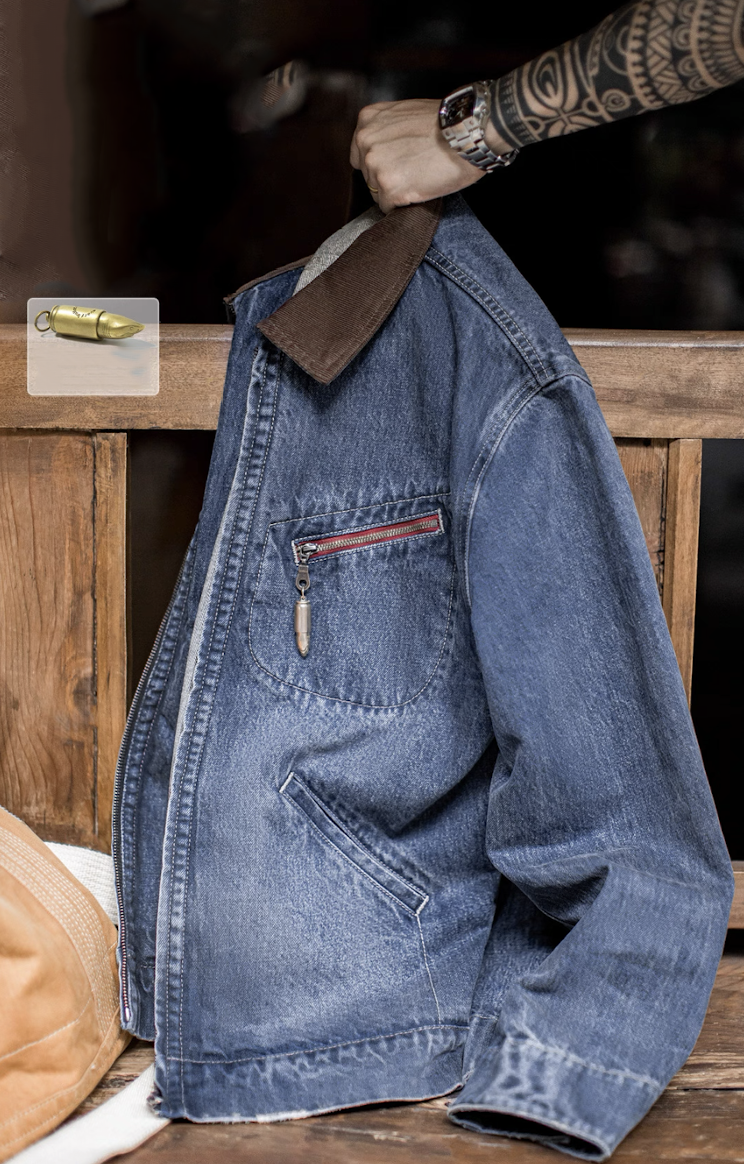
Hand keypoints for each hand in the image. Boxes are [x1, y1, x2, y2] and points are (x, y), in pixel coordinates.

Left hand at [349, 98, 510, 213]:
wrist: (467, 132)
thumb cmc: (446, 123)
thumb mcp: (405, 113)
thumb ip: (387, 130)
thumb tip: (385, 149)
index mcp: (367, 120)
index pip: (360, 154)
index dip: (380, 162)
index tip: (396, 163)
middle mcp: (366, 141)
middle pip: (368, 175)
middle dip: (388, 177)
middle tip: (414, 170)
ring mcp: (375, 166)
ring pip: (377, 193)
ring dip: (396, 191)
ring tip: (420, 177)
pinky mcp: (388, 188)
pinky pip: (387, 207)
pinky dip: (402, 204)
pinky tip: (420, 188)